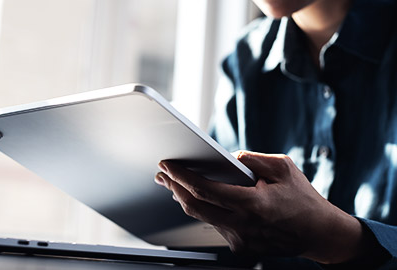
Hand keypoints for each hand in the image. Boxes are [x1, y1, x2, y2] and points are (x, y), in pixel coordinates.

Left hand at [155, 151, 368, 263]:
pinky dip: (205, 210)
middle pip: (194, 206)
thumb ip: (251, 159)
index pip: (204, 189)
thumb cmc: (303, 199)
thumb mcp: (282, 168)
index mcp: (252, 204)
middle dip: (174, 187)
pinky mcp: (241, 247)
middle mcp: (242, 225)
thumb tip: (227, 157)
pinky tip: (200, 199)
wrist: (319, 233)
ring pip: (203, 217)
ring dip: (187, 199)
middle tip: (162, 174)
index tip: (168, 165)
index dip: (181, 176)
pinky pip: (216, 224)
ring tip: (176, 184)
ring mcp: (240, 239)